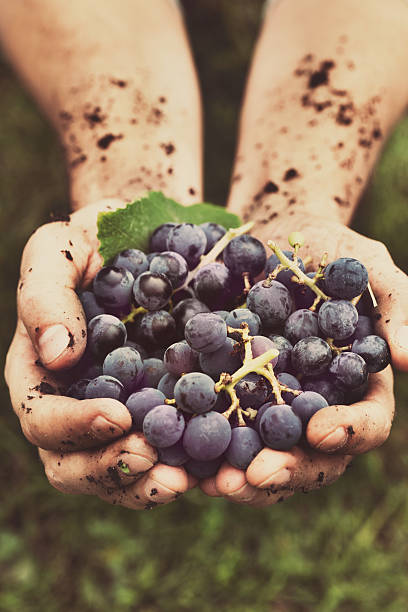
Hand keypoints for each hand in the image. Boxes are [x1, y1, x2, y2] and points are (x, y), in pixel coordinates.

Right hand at [4, 199, 193, 508]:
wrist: (141, 239)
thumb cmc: (91, 242)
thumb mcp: (57, 251)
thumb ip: (44, 295)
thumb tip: (57, 353)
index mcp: (41, 377)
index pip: (43, 419)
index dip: (75, 426)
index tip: (116, 415)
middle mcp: (75, 407)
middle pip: (76, 465)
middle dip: (113, 469)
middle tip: (155, 461)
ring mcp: (120, 414)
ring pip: (122, 471)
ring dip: (149, 483)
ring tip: (186, 479)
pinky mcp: (161, 411)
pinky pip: (169, 452)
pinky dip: (189, 465)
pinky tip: (217, 465)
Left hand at [203, 214, 404, 504]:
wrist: (272, 236)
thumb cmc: (327, 249)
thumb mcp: (364, 265)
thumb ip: (395, 305)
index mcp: (356, 384)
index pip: (367, 422)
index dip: (350, 432)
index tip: (321, 431)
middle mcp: (316, 404)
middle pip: (313, 456)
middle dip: (287, 470)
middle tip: (255, 475)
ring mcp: (272, 405)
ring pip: (266, 457)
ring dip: (244, 477)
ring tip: (216, 484)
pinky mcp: (230, 395)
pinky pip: (221, 431)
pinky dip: (206, 451)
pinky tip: (184, 459)